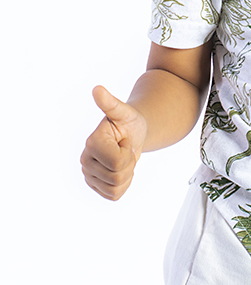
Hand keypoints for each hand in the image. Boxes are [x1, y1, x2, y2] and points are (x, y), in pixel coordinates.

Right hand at [80, 85, 147, 199]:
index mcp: (91, 143)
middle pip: (117, 177)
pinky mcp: (95, 186)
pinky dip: (123, 185)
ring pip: (115, 188)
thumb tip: (97, 89)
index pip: (116, 163)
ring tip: (123, 159)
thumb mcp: (125, 112)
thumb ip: (111, 103)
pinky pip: (114, 195)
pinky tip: (121, 170)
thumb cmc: (129, 122)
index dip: (128, 153)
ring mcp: (88, 175)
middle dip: (129, 164)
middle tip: (125, 150)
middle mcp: (85, 160)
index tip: (124, 141)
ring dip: (127, 175)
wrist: (131, 134)